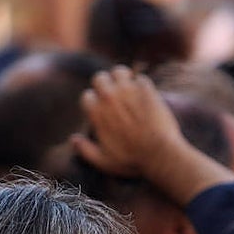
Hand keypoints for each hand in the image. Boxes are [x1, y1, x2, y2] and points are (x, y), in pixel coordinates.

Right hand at [71, 67, 185, 178]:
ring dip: (123, 77)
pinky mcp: (147, 89)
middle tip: (114, 92)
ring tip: (129, 86)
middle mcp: (109, 97)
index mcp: (96, 112)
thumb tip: (74, 139)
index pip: (87, 96)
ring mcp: (128, 91)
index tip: (100, 108)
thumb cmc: (131, 161)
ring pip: (119, 72)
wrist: (159, 154)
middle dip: (105, 84)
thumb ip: (85, 150)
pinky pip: (141, 78)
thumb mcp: (103, 162)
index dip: (93, 102)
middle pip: (100, 78)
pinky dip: (143, 85)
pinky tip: (147, 94)